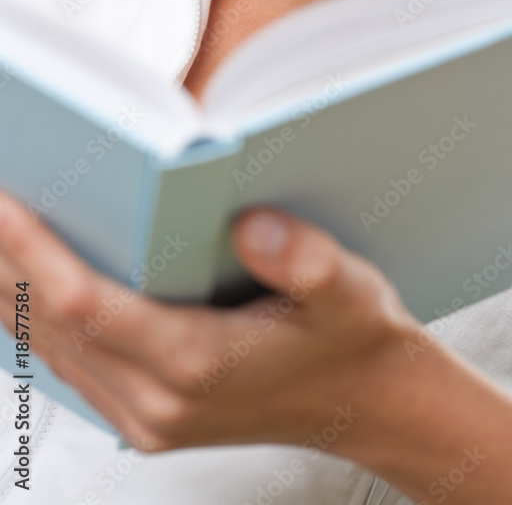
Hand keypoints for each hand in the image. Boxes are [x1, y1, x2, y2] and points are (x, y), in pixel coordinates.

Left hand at [0, 189, 418, 455]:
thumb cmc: (351, 341)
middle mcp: (160, 400)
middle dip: (5, 257)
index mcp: (201, 363)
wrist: (368, 405)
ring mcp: (146, 417)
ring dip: (10, 286)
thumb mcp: (350, 291)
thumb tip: (249, 222)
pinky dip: (33, 318)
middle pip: (54, 323)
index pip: (89, 304)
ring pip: (51, 346)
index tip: (4, 202)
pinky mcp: (143, 416)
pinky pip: (67, 364)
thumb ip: (304, 260)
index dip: (35, 251)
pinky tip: (19, 282)